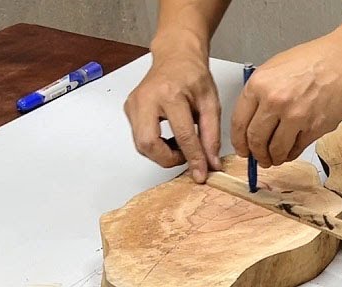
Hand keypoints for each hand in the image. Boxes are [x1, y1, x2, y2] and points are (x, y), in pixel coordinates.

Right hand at [124, 51, 221, 181]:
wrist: (175, 57)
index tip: (201, 173)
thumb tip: (211, 163)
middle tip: (186, 156)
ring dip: (162, 154)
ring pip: (141, 145)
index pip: (182, 135)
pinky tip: (170, 138)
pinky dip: (155, 146)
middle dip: (168, 159)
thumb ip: (212, 136)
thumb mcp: (211, 103)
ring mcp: (133, 104)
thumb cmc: (193, 75)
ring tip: (180, 145)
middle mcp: (146, 98)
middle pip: (148, 144)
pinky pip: (140, 138)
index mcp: (170, 94)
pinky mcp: (129, 109)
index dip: (193, 158)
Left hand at [231, 35, 341, 166]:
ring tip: (275, 158)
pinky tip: (290, 151)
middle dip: (256, 154)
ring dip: (274, 158)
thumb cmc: (313, 60)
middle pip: (256, 140)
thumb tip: (252, 120)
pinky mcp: (314, 128)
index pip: (239, 123)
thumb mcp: (275, 68)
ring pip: (276, 149)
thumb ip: (260, 93)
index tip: (242, 149)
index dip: (239, 141)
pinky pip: (297, 148)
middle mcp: (275, 101)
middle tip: (258, 158)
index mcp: (260, 85)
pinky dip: (291, 154)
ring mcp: (295, 116)